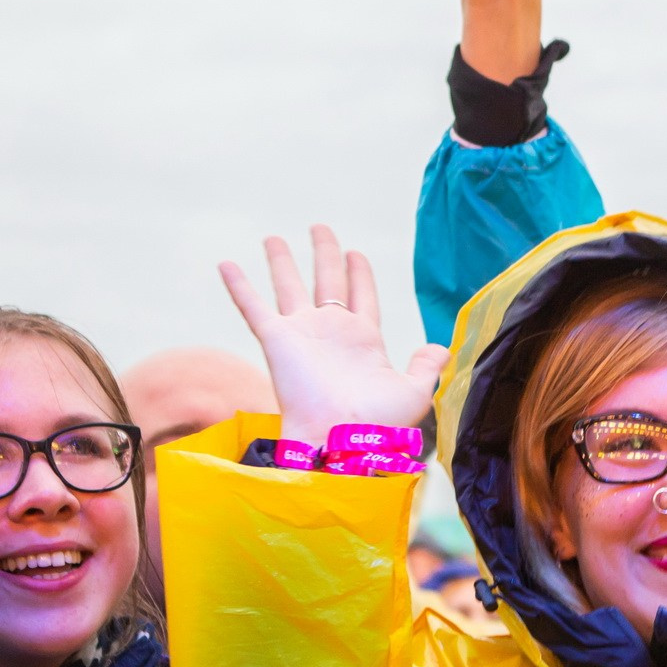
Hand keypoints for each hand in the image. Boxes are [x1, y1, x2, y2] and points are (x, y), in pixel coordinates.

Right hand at [219, 227, 447, 449]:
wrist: (344, 438)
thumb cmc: (379, 423)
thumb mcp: (415, 391)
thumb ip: (426, 367)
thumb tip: (440, 348)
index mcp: (364, 340)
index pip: (362, 295)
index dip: (359, 273)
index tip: (355, 253)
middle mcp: (331, 332)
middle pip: (327, 281)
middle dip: (324, 254)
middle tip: (320, 228)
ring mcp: (302, 334)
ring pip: (289, 287)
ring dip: (281, 262)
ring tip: (273, 238)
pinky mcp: (277, 341)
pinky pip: (253, 308)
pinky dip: (239, 286)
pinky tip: (226, 264)